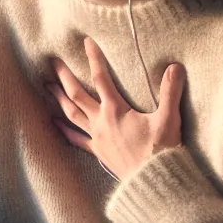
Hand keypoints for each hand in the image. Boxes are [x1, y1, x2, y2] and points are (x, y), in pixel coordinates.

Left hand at [50, 36, 185, 178]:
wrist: (154, 180)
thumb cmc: (162, 150)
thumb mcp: (169, 119)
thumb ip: (170, 91)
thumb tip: (175, 67)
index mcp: (116, 110)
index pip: (101, 78)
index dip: (94, 58)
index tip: (86, 42)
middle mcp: (101, 122)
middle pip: (77, 94)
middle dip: (64, 76)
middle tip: (52, 62)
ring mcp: (97, 137)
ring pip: (71, 114)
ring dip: (58, 98)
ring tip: (47, 86)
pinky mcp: (98, 151)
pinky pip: (76, 139)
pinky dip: (64, 130)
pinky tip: (53, 123)